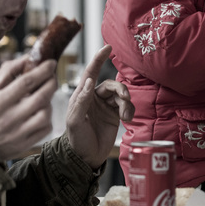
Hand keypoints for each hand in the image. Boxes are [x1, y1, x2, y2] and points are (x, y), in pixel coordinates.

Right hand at [0, 55, 59, 161]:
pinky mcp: (24, 144)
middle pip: (41, 97)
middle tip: (52, 76)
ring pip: (45, 114)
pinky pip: (45, 129)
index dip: (42, 70)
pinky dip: (48, 118)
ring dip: (49, 102)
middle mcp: (10, 118)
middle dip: (51, 83)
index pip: (26, 82)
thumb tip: (27, 58)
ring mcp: (18, 133)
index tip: (51, 63)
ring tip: (43, 97)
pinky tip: (40, 113)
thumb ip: (7, 72)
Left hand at [66, 45, 133, 168]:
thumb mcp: (75, 121)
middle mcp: (94, 98)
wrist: (86, 158)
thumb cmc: (76, 140)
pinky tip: (127, 119)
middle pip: (111, 85)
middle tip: (126, 99)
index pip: (90, 72)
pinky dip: (129, 110)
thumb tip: (88, 82)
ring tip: (125, 115)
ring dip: (126, 102)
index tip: (107, 47)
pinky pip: (127, 106)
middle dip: (120, 90)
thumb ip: (81, 101)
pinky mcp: (115, 115)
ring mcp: (105, 106)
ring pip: (121, 95)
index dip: (98, 59)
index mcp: (82, 95)